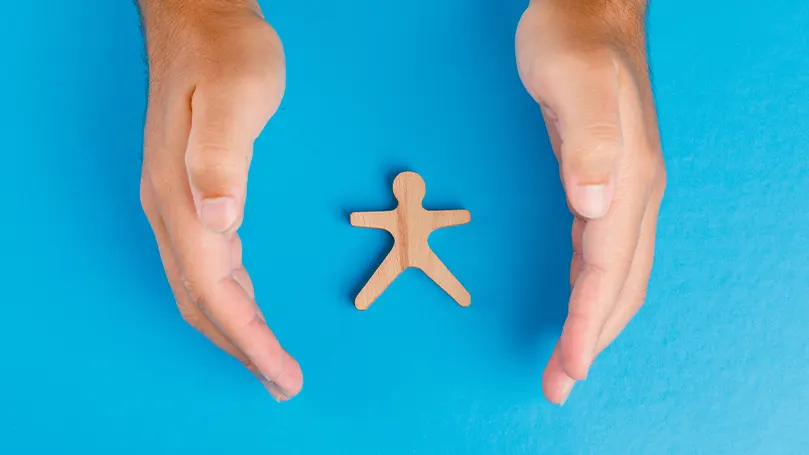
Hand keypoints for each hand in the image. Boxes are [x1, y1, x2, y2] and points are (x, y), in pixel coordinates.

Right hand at [138, 1, 301, 400]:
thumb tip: (218, 222)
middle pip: (204, 302)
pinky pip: (209, 267)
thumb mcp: (232, 97)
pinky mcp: (193, 197)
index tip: (282, 373)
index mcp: (181, 197)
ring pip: (203, 290)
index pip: (213, 288)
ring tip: (271, 362)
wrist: (203, 24)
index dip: (247, 339)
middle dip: (243, 349)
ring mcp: (178, 206)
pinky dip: (232, 302)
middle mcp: (172, 210)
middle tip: (285, 382)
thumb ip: (220, 157)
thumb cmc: (225, 55)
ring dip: (236, 332)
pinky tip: (250, 311)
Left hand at [516, 0, 666, 403]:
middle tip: (560, 384)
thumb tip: (594, 205)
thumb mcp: (572, 80)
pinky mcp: (605, 183)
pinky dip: (592, 289)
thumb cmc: (572, 41)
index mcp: (627, 179)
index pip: (608, 269)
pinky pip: (604, 253)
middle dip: (592, 340)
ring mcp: (623, 189)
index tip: (568, 367)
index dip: (588, 322)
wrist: (589, 10)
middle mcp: (632, 193)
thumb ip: (586, 140)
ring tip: (569, 360)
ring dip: (594, 322)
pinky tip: (580, 303)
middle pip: (620, 285)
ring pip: (616, 274)